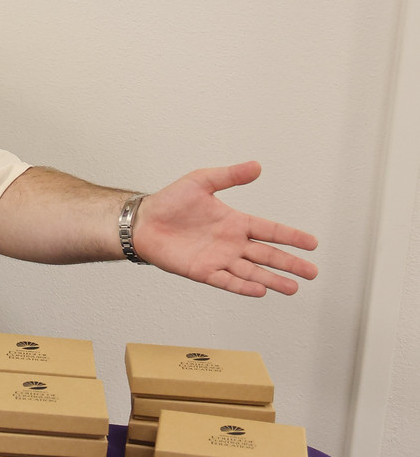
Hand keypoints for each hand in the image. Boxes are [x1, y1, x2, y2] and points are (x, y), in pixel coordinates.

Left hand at [132, 162, 317, 297]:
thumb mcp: (201, 181)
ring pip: (252, 271)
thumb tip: (257, 166)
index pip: (270, 230)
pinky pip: (227, 281)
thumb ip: (230, 175)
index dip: (291, 236)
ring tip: (293, 288)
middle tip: (313, 272)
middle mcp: (231, 242)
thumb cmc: (170, 201)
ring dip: (272, 279)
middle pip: (267, 254)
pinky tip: (260, 290)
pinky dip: (243, 286)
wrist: (143, 222)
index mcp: (235, 221)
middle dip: (290, 263)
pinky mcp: (203, 271)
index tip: (312, 243)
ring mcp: (218, 258)